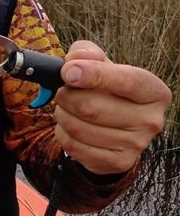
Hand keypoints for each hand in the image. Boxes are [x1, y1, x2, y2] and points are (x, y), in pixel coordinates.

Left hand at [53, 41, 171, 174]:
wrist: (114, 124)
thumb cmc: (106, 87)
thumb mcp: (99, 63)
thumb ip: (87, 53)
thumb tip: (76, 60)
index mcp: (154, 91)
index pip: (127, 81)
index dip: (94, 75)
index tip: (67, 72)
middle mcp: (151, 120)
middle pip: (92, 108)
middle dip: (66, 96)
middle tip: (62, 91)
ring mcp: (136, 145)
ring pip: (78, 128)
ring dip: (62, 114)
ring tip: (67, 108)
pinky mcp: (117, 162)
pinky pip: (73, 146)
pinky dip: (62, 132)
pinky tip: (71, 126)